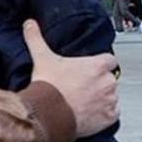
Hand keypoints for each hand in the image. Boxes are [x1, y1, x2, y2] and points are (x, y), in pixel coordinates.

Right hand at [24, 20, 118, 136]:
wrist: (48, 115)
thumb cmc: (49, 87)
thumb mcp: (42, 58)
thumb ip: (36, 38)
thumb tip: (29, 24)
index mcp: (97, 65)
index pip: (109, 60)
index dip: (100, 65)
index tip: (90, 70)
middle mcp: (107, 81)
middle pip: (109, 79)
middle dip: (98, 83)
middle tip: (81, 88)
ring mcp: (109, 100)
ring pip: (111, 97)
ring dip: (101, 99)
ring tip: (83, 102)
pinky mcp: (108, 117)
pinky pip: (112, 114)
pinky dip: (104, 115)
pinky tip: (90, 114)